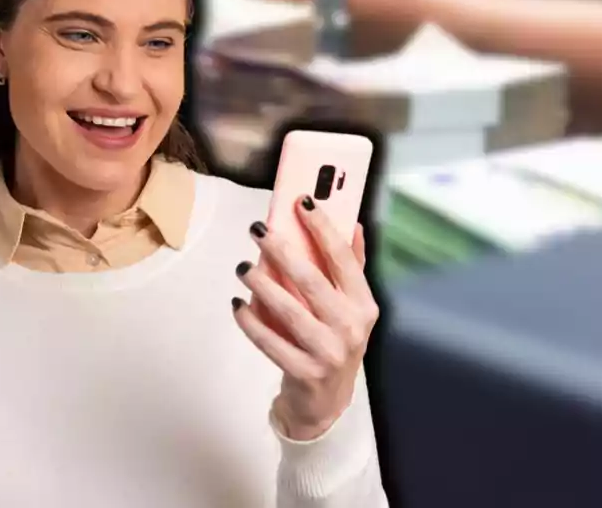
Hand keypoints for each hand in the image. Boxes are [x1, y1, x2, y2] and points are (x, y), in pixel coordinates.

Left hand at [233, 197, 379, 440]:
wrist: (327, 400)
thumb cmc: (335, 341)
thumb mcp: (350, 306)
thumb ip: (351, 266)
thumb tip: (353, 223)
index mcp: (363, 304)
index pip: (343, 258)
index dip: (323, 227)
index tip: (302, 201)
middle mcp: (351, 326)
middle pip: (312, 280)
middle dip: (281, 251)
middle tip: (257, 230)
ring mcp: (328, 351)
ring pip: (289, 310)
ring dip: (261, 284)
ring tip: (243, 267)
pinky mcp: (304, 371)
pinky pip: (270, 341)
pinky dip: (250, 322)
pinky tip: (237, 305)